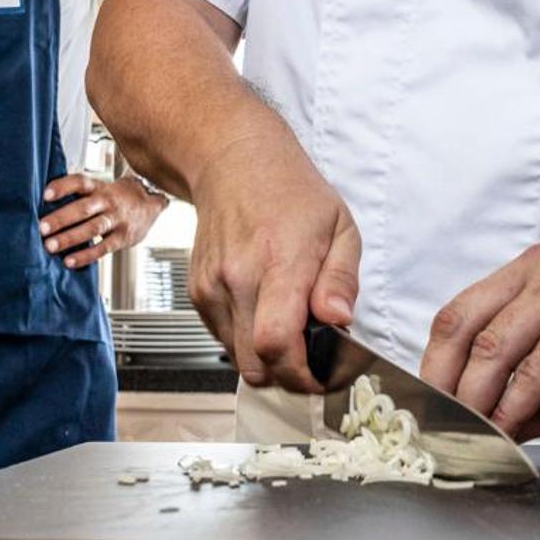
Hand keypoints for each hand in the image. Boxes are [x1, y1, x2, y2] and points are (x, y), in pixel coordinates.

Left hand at [40, 174, 167, 269]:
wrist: (151, 204)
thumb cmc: (117, 198)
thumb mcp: (102, 189)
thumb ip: (80, 196)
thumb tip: (44, 206)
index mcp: (100, 187)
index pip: (80, 182)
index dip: (63, 186)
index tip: (45, 194)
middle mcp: (108, 202)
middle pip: (83, 208)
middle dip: (61, 218)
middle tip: (41, 228)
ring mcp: (117, 220)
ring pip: (92, 228)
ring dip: (70, 238)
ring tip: (50, 246)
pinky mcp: (124, 238)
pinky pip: (103, 248)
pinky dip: (86, 256)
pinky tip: (69, 261)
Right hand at [190, 132, 360, 393]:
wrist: (233, 163)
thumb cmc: (291, 193)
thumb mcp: (340, 228)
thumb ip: (342, 280)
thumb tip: (339, 319)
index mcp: (279, 263)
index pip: (277, 343)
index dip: (302, 375)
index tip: (325, 376)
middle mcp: (238, 279)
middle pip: (255, 365)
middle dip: (288, 376)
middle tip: (313, 361)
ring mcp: (212, 287)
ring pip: (237, 358)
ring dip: (266, 359)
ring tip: (291, 331)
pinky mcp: (198, 293)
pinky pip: (223, 339)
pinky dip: (246, 340)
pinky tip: (265, 313)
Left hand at [420, 244, 539, 438]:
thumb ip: (517, 404)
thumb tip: (468, 436)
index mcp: (523, 282)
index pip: (453, 320)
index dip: (430, 371)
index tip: (418, 418)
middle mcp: (537, 274)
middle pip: (460, 328)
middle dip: (440, 388)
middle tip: (430, 436)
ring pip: (493, 344)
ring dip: (473, 399)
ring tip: (464, 440)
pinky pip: (539, 361)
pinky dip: (517, 400)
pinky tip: (509, 428)